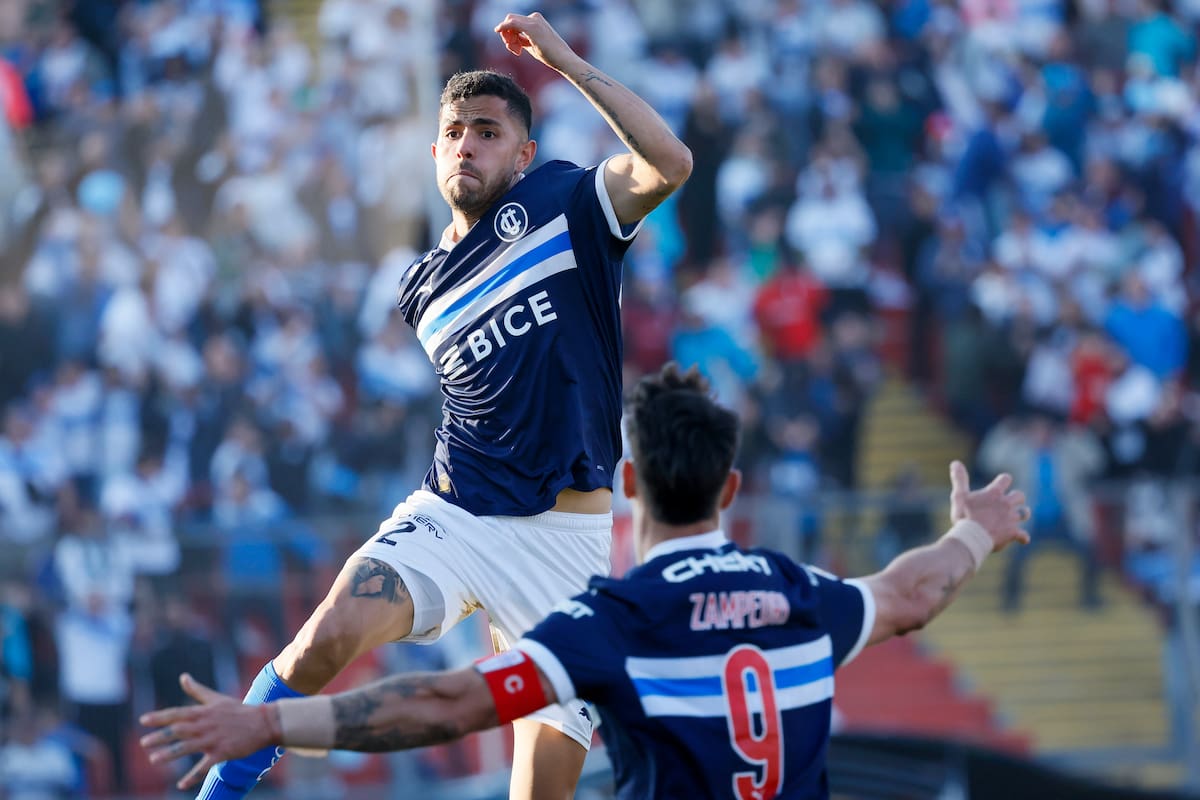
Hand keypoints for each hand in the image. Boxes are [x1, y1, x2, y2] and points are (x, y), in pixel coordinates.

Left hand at [140, 674, 278, 789]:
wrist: (263, 723)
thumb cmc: (238, 710)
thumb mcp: (216, 698)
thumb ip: (197, 690)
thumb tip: (183, 677)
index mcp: (204, 712)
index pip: (177, 713)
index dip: (160, 717)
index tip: (143, 720)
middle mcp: (206, 725)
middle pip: (179, 730)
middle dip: (161, 736)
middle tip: (143, 743)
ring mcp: (214, 739)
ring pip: (188, 747)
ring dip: (170, 754)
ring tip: (154, 759)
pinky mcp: (223, 753)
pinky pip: (205, 766)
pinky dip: (193, 776)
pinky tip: (181, 784)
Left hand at [494, 12, 577, 70]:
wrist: (563, 59)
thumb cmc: (550, 55)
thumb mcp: (533, 46)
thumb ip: (522, 40)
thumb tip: (511, 40)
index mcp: (536, 20)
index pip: (515, 22)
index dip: (510, 35)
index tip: (516, 50)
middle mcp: (535, 18)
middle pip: (510, 20)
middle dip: (507, 34)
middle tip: (515, 50)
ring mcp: (533, 21)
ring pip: (509, 21)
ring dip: (508, 37)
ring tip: (518, 51)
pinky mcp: (532, 27)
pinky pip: (511, 23)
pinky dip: (503, 28)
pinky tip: (498, 31)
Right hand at [948, 460, 1030, 551]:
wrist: (972, 537)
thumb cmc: (964, 516)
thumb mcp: (959, 495)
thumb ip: (960, 479)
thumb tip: (955, 462)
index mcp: (994, 493)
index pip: (1005, 479)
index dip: (1004, 480)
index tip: (1002, 482)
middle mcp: (1006, 504)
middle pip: (1019, 495)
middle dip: (1017, 498)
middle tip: (1011, 501)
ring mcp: (1011, 519)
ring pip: (1024, 513)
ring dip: (1023, 513)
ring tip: (1022, 514)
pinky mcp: (1013, 533)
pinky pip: (1023, 535)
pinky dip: (1023, 537)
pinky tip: (1023, 539)